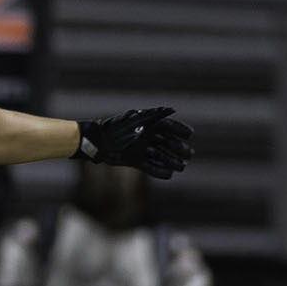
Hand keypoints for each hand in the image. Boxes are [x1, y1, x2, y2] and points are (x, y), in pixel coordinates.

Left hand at [77, 107, 194, 178]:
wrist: (97, 141)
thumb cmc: (115, 127)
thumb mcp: (135, 119)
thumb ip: (153, 115)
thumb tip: (171, 110)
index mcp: (146, 124)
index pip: (167, 126)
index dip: (179, 129)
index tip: (190, 134)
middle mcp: (145, 137)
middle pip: (166, 143)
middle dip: (178, 148)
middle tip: (189, 154)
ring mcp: (140, 149)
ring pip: (160, 156)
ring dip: (171, 161)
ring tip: (182, 167)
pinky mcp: (134, 160)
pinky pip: (149, 166)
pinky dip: (158, 171)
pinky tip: (169, 175)